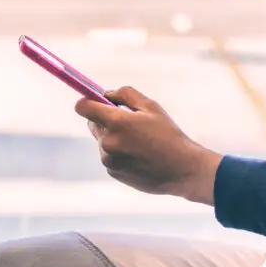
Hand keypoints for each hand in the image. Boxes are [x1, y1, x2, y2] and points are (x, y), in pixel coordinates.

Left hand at [74, 86, 221, 203]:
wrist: (182, 170)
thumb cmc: (168, 135)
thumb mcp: (151, 107)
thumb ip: (125, 94)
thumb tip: (106, 94)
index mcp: (116, 122)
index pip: (83, 107)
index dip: (86, 101)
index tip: (93, 101)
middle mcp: (108, 141)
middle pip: (92, 123)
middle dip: (105, 119)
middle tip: (126, 120)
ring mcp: (109, 159)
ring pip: (102, 140)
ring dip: (114, 137)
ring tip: (140, 142)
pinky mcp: (113, 172)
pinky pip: (109, 155)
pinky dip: (119, 153)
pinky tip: (140, 156)